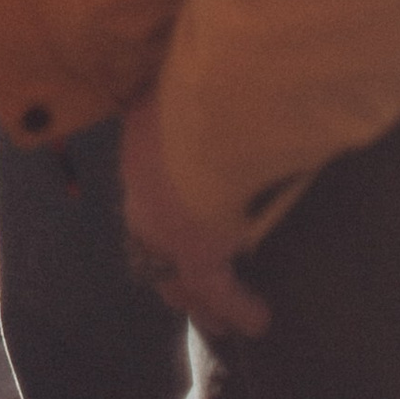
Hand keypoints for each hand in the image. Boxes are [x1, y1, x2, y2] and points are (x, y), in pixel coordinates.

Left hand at [118, 95, 269, 338]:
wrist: (208, 108)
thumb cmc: (203, 86)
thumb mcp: (187, 88)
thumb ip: (196, 100)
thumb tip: (208, 75)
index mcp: (141, 147)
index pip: (146, 191)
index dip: (159, 212)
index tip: (170, 227)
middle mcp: (142, 191)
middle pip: (148, 243)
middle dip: (166, 268)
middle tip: (182, 292)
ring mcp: (161, 226)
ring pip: (173, 275)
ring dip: (194, 299)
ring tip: (215, 323)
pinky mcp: (195, 253)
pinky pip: (217, 288)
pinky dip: (237, 307)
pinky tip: (258, 322)